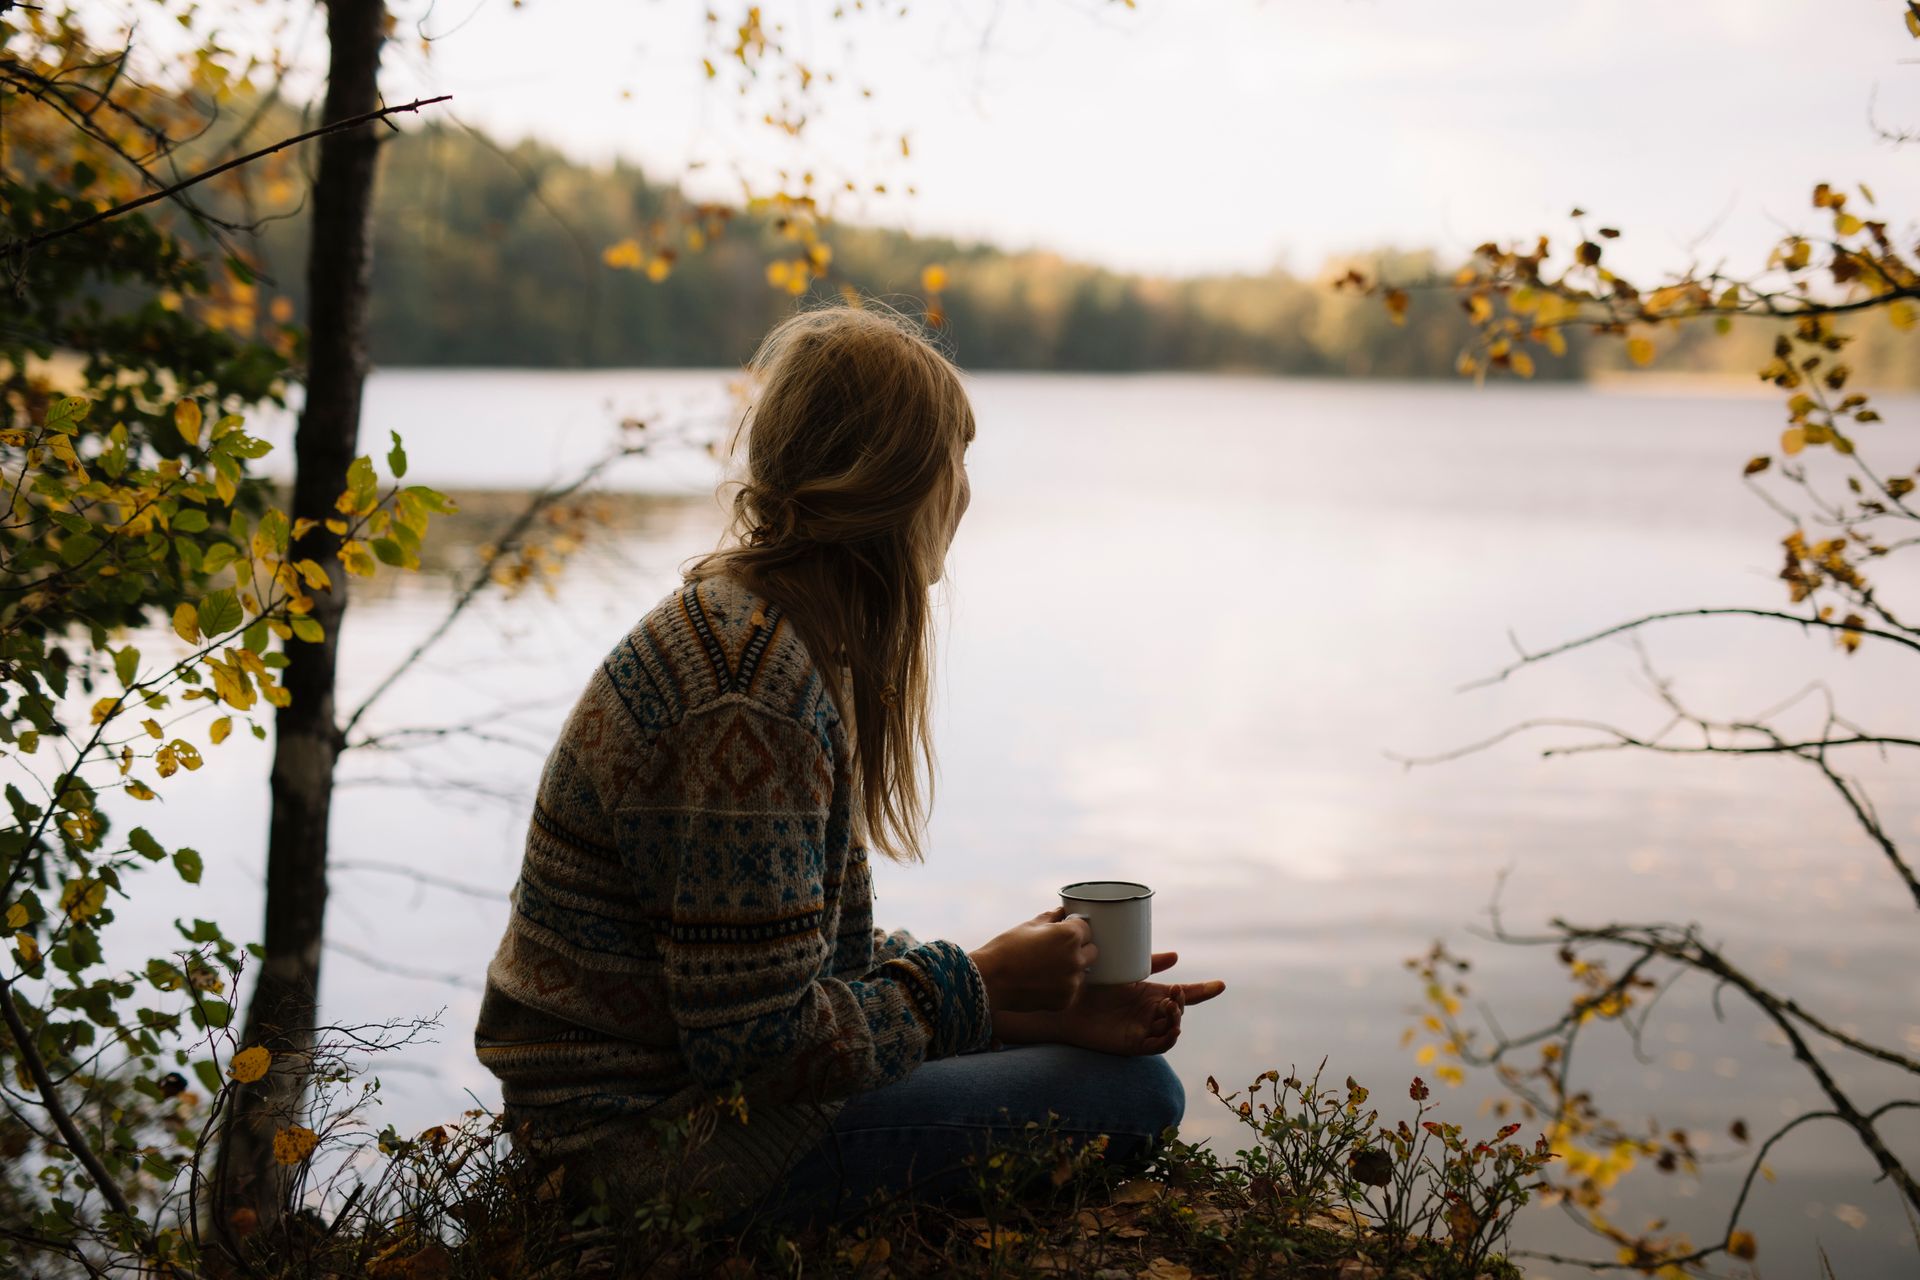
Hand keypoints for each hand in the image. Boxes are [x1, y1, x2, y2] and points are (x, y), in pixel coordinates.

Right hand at [970, 907, 1097, 1012]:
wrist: (990, 981)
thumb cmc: (1006, 949)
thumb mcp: (1028, 926)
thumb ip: (1050, 918)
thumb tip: (1061, 911)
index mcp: (1069, 936)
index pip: (1086, 928)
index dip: (1074, 928)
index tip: (1064, 931)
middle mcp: (1076, 959)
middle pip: (1091, 951)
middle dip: (1079, 948)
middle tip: (1057, 949)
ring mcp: (1072, 982)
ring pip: (1082, 971)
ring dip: (1071, 968)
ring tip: (1046, 968)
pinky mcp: (1066, 1000)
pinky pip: (1072, 989)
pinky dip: (1062, 986)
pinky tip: (1043, 982)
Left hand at [996, 952, 1225, 1055]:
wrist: (1061, 1001)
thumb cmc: (1084, 981)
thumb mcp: (1115, 962)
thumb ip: (1136, 952)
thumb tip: (1173, 952)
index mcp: (1148, 994)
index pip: (1183, 994)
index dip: (1204, 991)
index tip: (1221, 984)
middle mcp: (1148, 1012)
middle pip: (1179, 1009)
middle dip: (1185, 1000)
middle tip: (1174, 990)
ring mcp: (1142, 1028)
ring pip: (1172, 1027)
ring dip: (1177, 1016)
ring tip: (1169, 1003)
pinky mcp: (1131, 1044)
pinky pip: (1157, 1045)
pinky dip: (1167, 1037)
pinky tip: (1169, 1026)